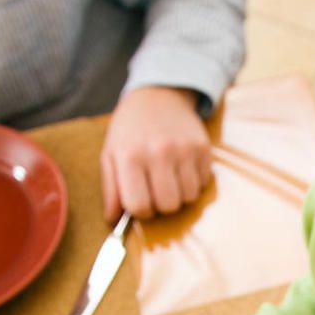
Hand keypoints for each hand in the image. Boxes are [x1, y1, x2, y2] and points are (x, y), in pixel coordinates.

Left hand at [101, 86, 211, 220]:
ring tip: (170, 178)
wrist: (159, 94)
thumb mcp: (111, 154)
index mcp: (130, 156)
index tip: (141, 201)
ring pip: (189, 198)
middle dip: (162, 205)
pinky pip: (204, 183)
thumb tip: (112, 220)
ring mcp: (184, 149)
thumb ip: (110, 188)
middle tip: (156, 190)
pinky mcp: (203, 147)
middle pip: (168, 206)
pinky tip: (183, 167)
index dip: (141, 211)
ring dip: (180, 194)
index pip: (139, 206)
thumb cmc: (130, 130)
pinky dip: (194, 181)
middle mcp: (159, 152)